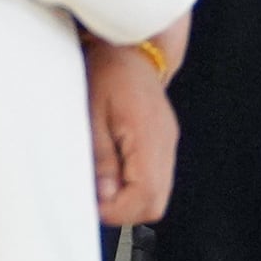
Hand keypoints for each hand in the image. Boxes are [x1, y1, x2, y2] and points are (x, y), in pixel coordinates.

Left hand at [83, 36, 179, 225]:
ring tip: (103, 184)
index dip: (118, 210)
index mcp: (148, 136)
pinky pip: (156, 179)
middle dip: (125, 211)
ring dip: (130, 199)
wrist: (131, 49)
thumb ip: (101, 157)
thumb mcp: (92, 114)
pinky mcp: (163, 144)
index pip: (145, 195)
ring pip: (158, 195)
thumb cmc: (108, 74)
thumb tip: (104, 195)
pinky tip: (115, 172)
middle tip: (96, 198)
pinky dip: (136, 186)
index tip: (93, 204)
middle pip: (156, 203)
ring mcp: (167, 144)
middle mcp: (164, 144)